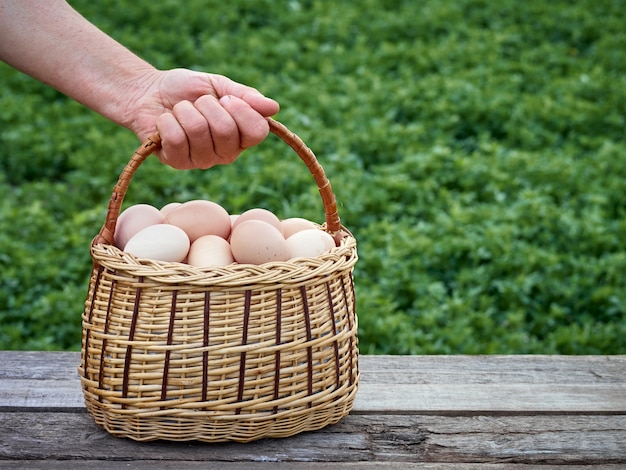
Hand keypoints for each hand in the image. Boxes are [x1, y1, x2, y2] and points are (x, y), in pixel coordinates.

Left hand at [128, 69, 279, 168]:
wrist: (149, 92)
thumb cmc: (186, 90)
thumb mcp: (219, 86)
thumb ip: (245, 96)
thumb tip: (274, 108)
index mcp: (241, 135)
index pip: (258, 132)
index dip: (242, 111)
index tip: (226, 98)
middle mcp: (226, 153)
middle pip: (226, 131)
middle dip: (206, 106)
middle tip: (197, 103)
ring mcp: (202, 161)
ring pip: (198, 132)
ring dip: (184, 111)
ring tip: (180, 111)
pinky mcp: (177, 163)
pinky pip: (176, 139)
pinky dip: (167, 121)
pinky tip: (165, 123)